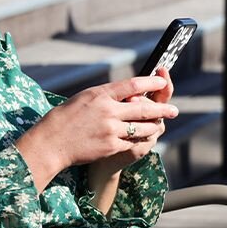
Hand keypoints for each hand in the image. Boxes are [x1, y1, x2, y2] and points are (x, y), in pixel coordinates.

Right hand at [15, 75, 178, 190]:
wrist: (52, 142)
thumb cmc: (65, 117)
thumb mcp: (85, 98)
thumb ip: (107, 95)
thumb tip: (129, 92)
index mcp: (101, 94)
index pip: (133, 85)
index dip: (151, 82)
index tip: (162, 81)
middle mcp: (108, 111)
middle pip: (144, 108)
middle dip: (162, 109)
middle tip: (175, 110)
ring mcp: (111, 130)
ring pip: (142, 127)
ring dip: (154, 126)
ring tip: (160, 124)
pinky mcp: (111, 146)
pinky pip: (132, 142)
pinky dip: (138, 140)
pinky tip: (142, 139)